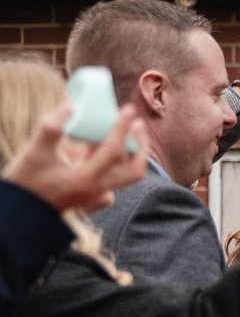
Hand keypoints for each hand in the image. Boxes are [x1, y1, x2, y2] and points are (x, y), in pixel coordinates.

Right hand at [3, 103, 148, 211]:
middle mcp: (98, 190)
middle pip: (134, 170)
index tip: (129, 109)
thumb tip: (71, 106)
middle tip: (137, 123)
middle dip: (140, 145)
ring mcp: (99, 194)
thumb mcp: (34, 152)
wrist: (23, 210)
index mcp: (85, 180)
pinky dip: (114, 157)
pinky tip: (99, 141)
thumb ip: (51, 128)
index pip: (113, 151)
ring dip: (130, 150)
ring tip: (121, 127)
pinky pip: (114, 174)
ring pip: (127, 173)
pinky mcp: (96, 194)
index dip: (121, 128)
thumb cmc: (26, 181)